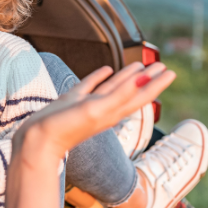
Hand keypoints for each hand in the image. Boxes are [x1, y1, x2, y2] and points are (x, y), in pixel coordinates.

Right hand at [14, 62, 174, 167]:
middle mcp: (104, 108)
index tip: (170, 72)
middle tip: (161, 65)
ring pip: (112, 86)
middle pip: (131, 90)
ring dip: (126, 75)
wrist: (38, 143)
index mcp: (113, 111)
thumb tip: (141, 79)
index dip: (156, 84)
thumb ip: (118, 95)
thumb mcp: (95, 110)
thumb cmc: (66, 130)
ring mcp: (88, 104)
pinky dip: (100, 76)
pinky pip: (91, 85)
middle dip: (147, 78)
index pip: (141, 95)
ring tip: (139, 65)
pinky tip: (105, 70)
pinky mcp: (72, 101)